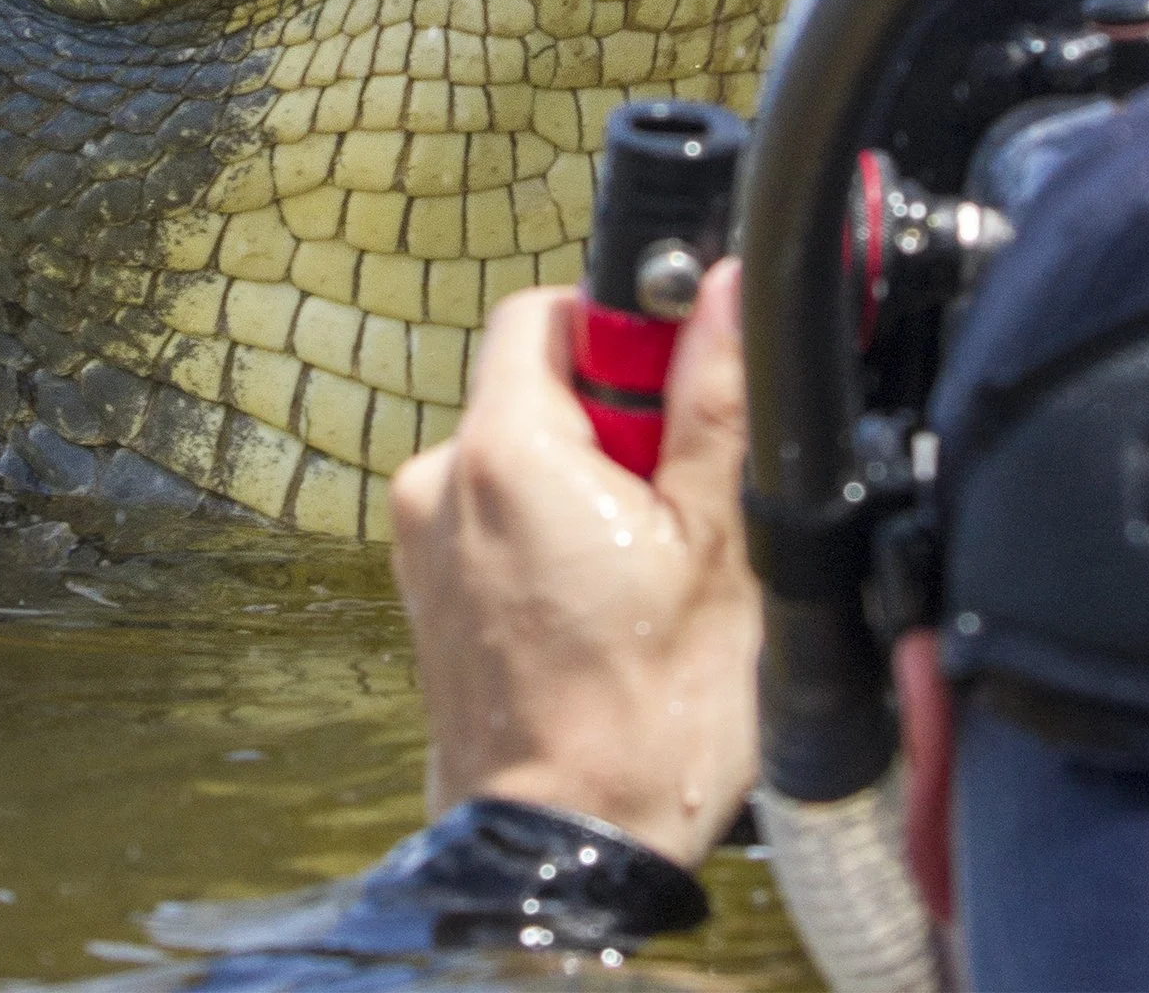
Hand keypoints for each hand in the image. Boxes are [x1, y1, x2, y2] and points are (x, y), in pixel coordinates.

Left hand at [389, 259, 759, 869]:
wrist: (560, 857)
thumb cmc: (640, 725)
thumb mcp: (717, 544)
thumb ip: (717, 402)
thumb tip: (722, 290)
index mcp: (503, 451)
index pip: (549, 309)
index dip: (625, 331)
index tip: (678, 389)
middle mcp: (441, 483)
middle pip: (537, 383)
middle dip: (617, 419)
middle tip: (678, 498)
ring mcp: (426, 543)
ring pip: (523, 454)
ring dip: (589, 482)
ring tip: (649, 569)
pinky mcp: (431, 593)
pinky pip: (498, 517)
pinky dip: (553, 535)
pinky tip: (606, 606)